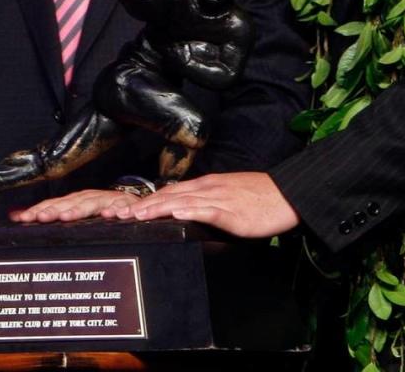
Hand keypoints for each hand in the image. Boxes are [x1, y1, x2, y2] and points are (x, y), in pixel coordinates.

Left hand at [10, 188, 139, 223]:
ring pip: (94, 204)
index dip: (39, 210)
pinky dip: (118, 210)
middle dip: (55, 209)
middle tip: (40, 218)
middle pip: (71, 202)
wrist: (139, 204)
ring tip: (67, 217)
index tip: (22, 218)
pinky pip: (124, 208)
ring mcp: (110, 201)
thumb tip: (14, 214)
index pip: (55, 204)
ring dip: (80, 209)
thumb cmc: (103, 210)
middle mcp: (91, 197)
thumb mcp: (77, 212)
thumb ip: (49, 214)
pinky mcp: (129, 206)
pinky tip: (111, 216)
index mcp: (78, 199)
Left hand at [118, 172, 298, 237]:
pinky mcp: (233, 211)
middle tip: (117, 216)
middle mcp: (207, 189)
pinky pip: (209, 210)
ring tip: (137, 216)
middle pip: (169, 196)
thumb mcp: (227, 199)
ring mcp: (219, 198)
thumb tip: (185, 218)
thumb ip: (206, 207)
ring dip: (157, 208)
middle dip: (142, 205)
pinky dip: (191, 211)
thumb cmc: (259, 199)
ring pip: (182, 201)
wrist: (287, 195)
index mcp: (205, 187)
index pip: (169, 193)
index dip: (145, 201)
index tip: (125, 210)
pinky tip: (177, 214)